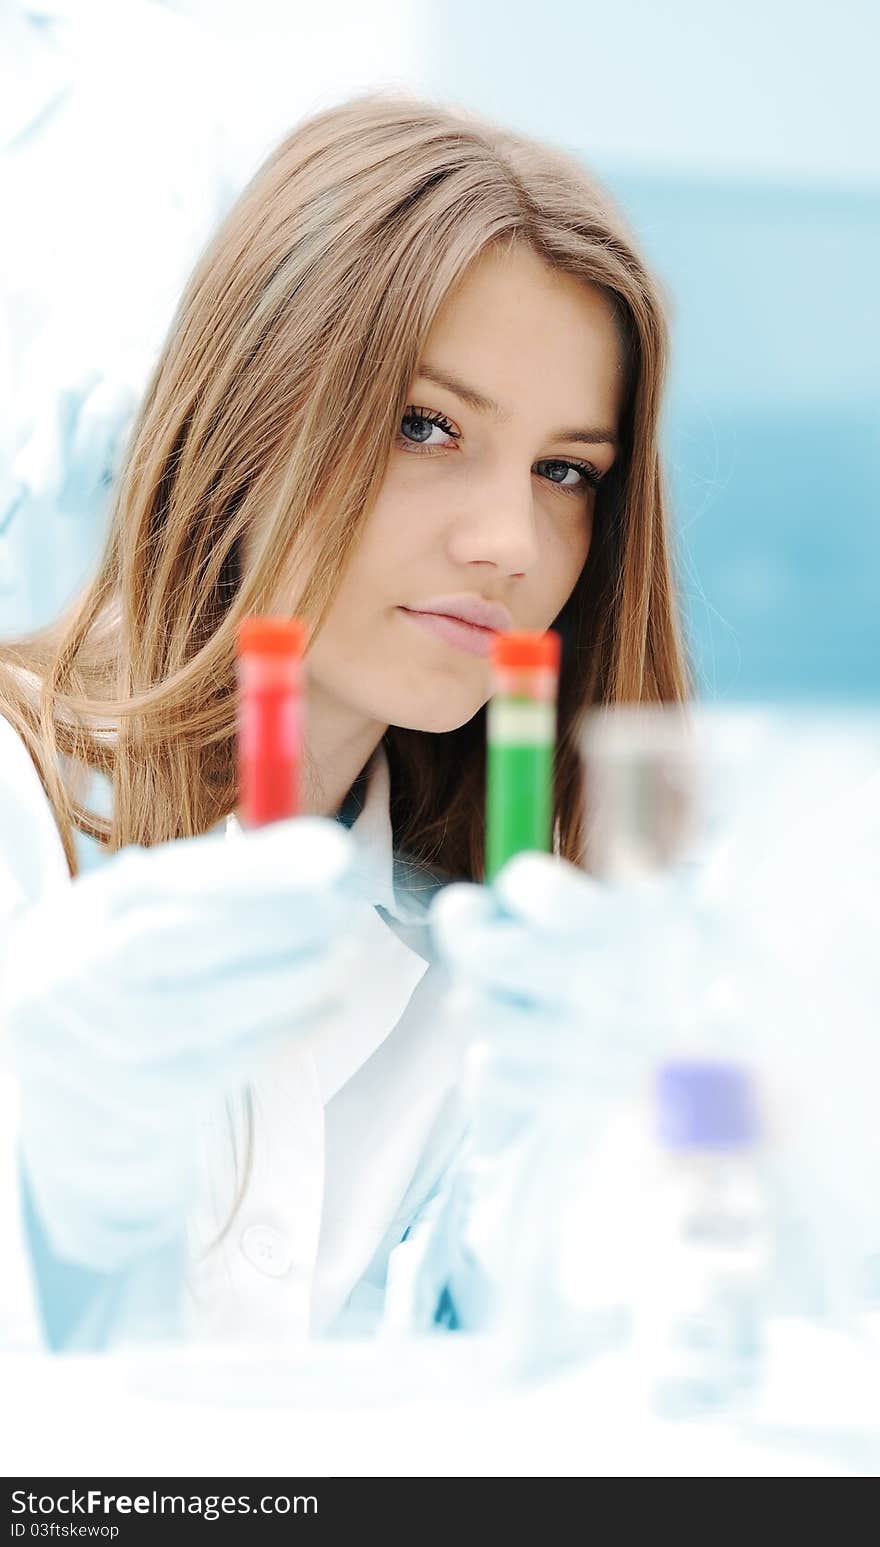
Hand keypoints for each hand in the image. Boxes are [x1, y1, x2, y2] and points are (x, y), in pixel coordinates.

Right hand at [2, 816, 354, 1272]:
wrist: (67, 1067)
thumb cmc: (124, 961)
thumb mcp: (144, 907)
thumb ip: (218, 876)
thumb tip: (318, 854)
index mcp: (79, 916)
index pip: (158, 884)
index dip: (247, 871)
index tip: (327, 854)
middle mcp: (72, 980)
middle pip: (167, 945)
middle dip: (268, 920)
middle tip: (343, 902)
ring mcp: (99, 1050)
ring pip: (200, 1016)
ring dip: (289, 983)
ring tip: (348, 952)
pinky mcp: (140, 1105)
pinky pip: (221, 1070)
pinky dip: (284, 1034)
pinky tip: (331, 1004)